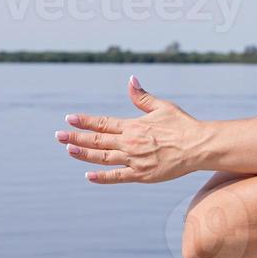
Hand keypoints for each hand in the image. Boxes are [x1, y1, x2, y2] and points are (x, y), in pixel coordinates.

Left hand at [57, 76, 205, 183]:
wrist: (198, 146)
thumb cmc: (182, 125)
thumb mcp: (162, 106)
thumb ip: (142, 97)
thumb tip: (130, 80)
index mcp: (133, 125)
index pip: (103, 122)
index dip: (85, 121)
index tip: (69, 119)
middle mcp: (129, 143)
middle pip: (97, 140)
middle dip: (76, 137)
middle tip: (58, 136)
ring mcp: (134, 160)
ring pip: (103, 157)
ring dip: (84, 153)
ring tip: (69, 149)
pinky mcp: (141, 175)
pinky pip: (117, 177)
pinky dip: (102, 177)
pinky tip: (89, 176)